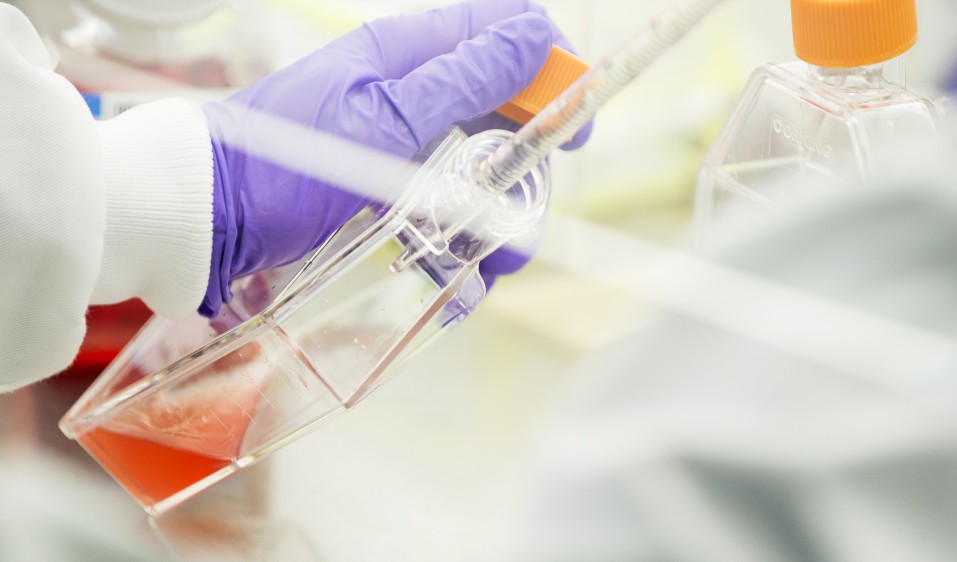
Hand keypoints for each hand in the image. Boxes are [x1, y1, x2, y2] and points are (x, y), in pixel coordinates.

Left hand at [199, 0, 590, 315]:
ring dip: (498, 220)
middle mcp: (412, 93)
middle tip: (524, 220)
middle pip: (504, 114)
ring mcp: (400, 144)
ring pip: (479, 169)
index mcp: (410, 53)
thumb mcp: (380, 120)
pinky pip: (442, 208)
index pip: (505, 33)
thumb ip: (459, 80)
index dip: (552, 73)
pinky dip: (458, 244)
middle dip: (526, 169)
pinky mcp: (386, 190)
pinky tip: (458, 282)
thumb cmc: (282, 162)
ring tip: (493, 267)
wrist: (205, 219)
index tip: (574, 126)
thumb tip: (531, 39)